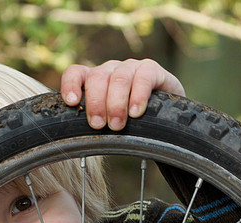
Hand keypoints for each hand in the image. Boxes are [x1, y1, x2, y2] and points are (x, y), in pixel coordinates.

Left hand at [61, 58, 184, 130]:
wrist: (169, 118)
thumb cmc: (134, 122)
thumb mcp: (111, 120)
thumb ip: (96, 120)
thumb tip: (75, 137)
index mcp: (97, 80)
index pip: (77, 73)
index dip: (71, 84)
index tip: (72, 103)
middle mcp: (112, 70)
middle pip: (97, 77)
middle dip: (96, 103)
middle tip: (98, 125)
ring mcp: (132, 67)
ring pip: (119, 78)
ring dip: (116, 102)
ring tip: (117, 125)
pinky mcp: (153, 70)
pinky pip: (144, 76)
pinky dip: (138, 94)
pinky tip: (136, 112)